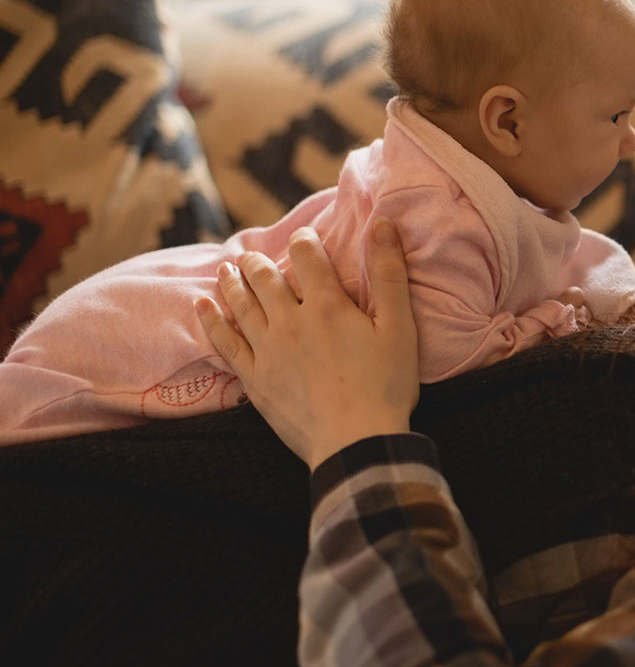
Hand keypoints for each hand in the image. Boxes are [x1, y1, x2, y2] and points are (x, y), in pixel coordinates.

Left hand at [196, 218, 419, 468]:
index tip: (305, 239)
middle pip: (266, 278)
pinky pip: (224, 342)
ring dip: (232, 281)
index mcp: (328, 305)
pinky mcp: (253, 378)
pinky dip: (211, 320)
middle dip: (259, 261)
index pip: (308, 257)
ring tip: (226, 268)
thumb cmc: (386, 386)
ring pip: (241, 304)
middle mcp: (290, 321)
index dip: (306, 241)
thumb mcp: (400, 328)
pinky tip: (203, 306)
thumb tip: (383, 224)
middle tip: (254, 255)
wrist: (355, 442)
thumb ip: (390, 274)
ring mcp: (266, 349)